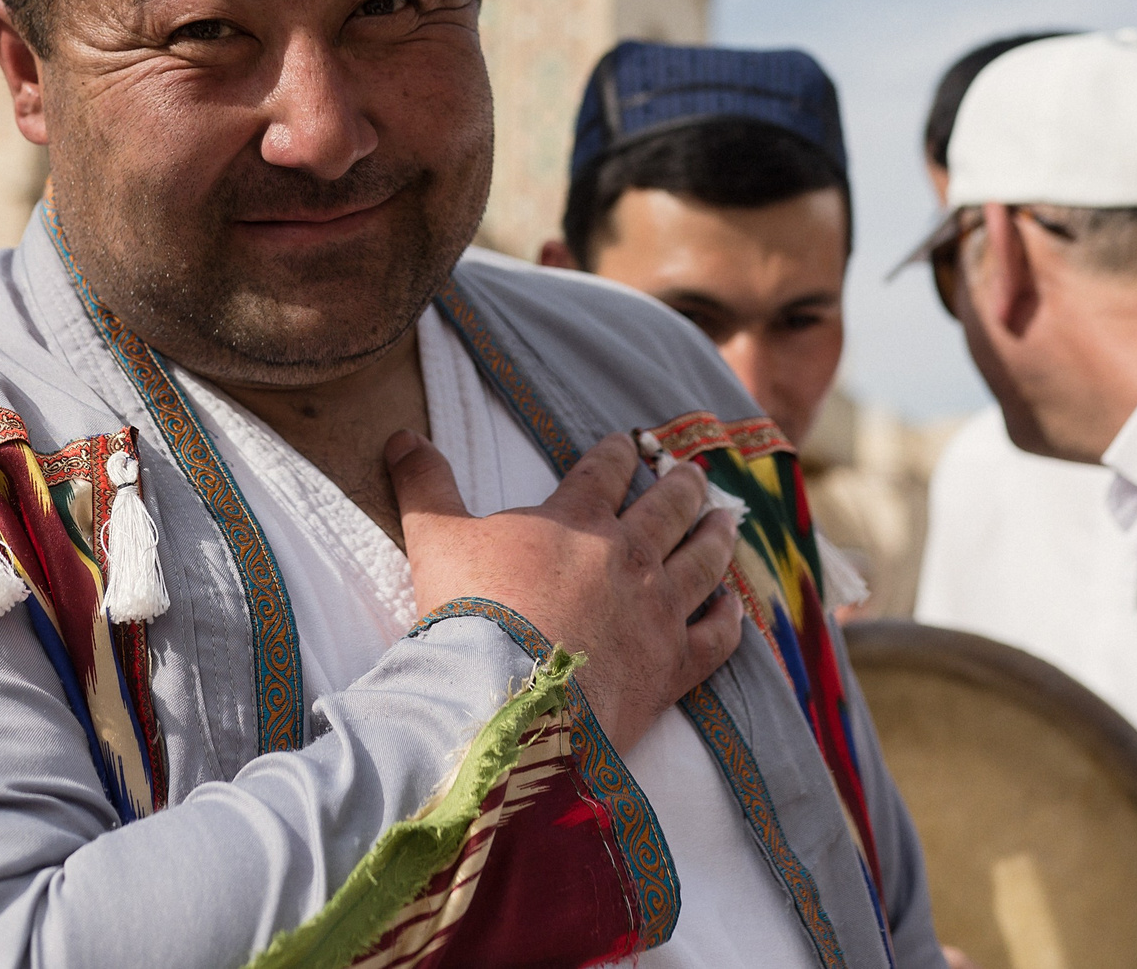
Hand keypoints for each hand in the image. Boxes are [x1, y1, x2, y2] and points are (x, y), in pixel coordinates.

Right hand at [390, 429, 744, 749]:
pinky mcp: (672, 666)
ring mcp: (656, 611)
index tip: (627, 443)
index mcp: (575, 519)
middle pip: (667, 508)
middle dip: (681, 486)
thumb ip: (424, 484)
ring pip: (702, 562)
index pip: (604, 471)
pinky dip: (729, 620)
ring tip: (726, 521)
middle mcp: (627, 556)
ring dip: (715, 537)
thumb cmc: (472, 616)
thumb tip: (401, 434)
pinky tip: (735, 609)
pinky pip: (716, 637)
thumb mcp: (435, 539)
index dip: (616, 453)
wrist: (511, 702)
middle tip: (693, 475)